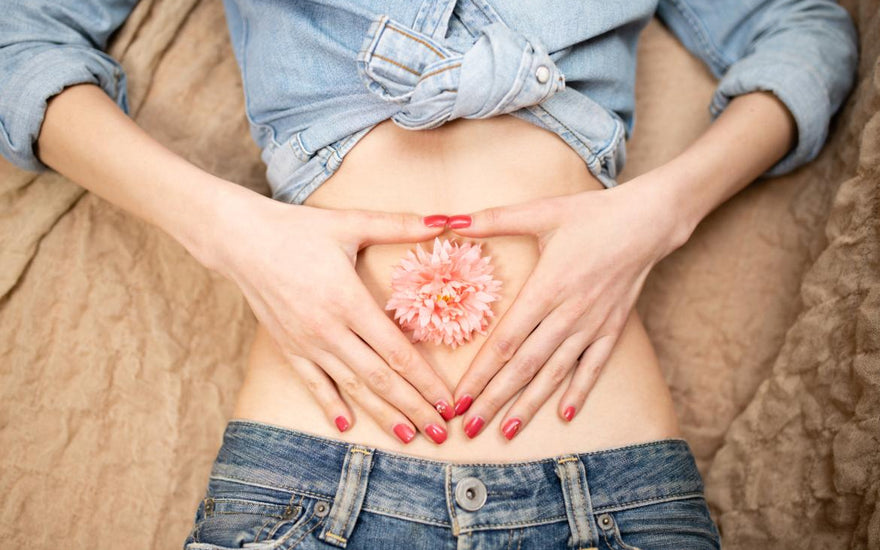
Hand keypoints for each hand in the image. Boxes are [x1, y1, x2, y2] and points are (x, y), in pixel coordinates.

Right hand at [202, 191, 455, 444]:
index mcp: (348, 300)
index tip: (447, 400)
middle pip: (380, 378)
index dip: (425, 380)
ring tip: (408, 437)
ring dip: (382, 415)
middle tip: (441, 433)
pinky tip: (347, 426)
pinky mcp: (288, 348)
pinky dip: (330, 405)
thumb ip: (399, 225)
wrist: (242, 240)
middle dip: (414, 408)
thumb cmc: (299, 229)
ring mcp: (306, 343)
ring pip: (352, 387)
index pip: (396, 351)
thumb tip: (445, 220)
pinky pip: (313, 383)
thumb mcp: (351, 222)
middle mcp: (328, 329)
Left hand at [446, 177, 690, 438]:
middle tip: (469, 428)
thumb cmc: (591, 215)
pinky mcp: (612, 328)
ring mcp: (592, 325)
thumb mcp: (541, 211)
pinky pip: (593, 367)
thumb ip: (493, 219)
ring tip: (506, 432)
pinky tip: (565, 415)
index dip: (480, 374)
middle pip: (524, 366)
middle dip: (494, 400)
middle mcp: (568, 314)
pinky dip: (579, 391)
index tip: (459, 398)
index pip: (506, 341)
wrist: (648, 221)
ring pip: (555, 374)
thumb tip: (449, 219)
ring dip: (530, 405)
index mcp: (547, 288)